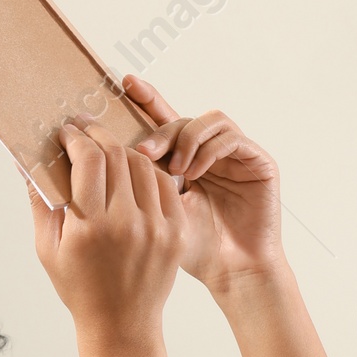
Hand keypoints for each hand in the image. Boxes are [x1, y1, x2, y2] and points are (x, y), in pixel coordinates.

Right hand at [31, 113, 182, 338]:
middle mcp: (127, 224)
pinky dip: (147, 171)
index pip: (89, 159)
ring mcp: (157, 227)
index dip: (76, 138)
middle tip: (84, 132)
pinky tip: (133, 173)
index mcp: (91, 227)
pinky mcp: (176, 232)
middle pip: (116, 155)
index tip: (66, 133)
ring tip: (107, 151)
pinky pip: (164, 184)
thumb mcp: (48, 247)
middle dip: (97, 136)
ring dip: (122, 150)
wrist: (121, 324)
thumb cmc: (80, 288)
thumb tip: (24, 159)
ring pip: (142, 164)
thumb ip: (39, 200)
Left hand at [122, 75, 283, 295]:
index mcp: (183, 161)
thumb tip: (98, 160)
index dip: (146, 99)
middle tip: (142, 153)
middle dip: (160, 131)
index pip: (162, 122)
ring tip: (177, 171)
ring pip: (207, 121)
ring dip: (187, 140)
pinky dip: (210, 150)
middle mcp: (208, 152)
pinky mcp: (258, 161)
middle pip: (181, 119)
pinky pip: (231, 138)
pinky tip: (196, 173)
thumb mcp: (155, 215)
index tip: (124, 83)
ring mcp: (234, 155)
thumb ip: (134, 186)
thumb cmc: (194, 251)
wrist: (232, 273)